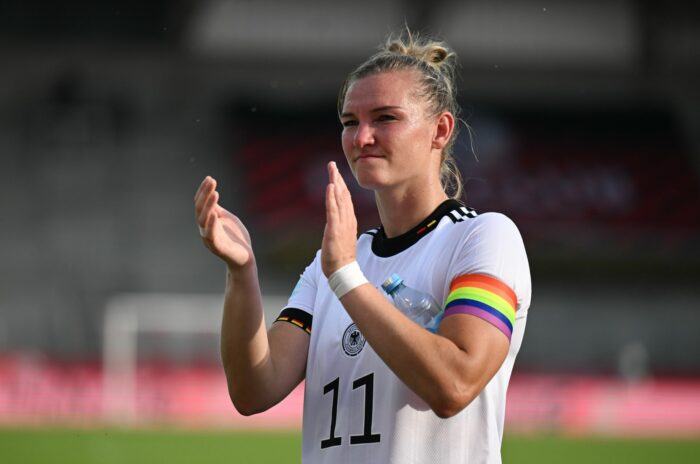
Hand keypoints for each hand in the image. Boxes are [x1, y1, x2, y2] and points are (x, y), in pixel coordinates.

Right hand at [194, 176, 253, 269]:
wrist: (245, 258)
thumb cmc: (236, 238)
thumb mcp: (227, 219)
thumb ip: (217, 209)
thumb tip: (211, 194)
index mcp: (207, 222)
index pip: (200, 204)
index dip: (203, 191)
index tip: (209, 178)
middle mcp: (204, 229)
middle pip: (200, 209)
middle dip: (205, 194)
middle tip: (212, 181)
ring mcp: (209, 239)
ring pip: (203, 220)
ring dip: (208, 206)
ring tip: (215, 193)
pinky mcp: (217, 247)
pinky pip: (210, 235)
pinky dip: (211, 224)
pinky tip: (215, 213)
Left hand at [321, 162, 357, 276]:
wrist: (343, 271)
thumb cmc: (340, 258)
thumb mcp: (341, 238)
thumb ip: (340, 228)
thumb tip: (335, 223)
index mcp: (349, 221)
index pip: (345, 199)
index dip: (341, 185)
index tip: (336, 174)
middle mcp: (347, 220)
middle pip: (343, 195)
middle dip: (337, 179)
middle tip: (332, 165)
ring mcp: (342, 224)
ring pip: (339, 199)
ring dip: (335, 183)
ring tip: (332, 170)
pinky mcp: (335, 230)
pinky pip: (333, 211)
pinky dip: (331, 198)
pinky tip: (330, 187)